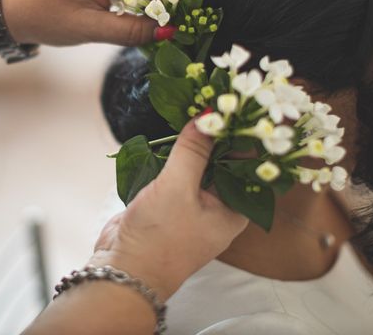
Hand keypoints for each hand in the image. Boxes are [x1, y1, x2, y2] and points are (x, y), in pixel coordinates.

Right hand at [89, 120, 247, 300]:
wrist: (124, 270)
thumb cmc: (159, 237)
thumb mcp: (178, 187)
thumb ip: (193, 150)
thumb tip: (209, 116)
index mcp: (233, 210)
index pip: (248, 166)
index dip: (243, 137)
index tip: (234, 107)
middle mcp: (218, 208)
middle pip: (224, 164)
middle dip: (217, 137)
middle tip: (211, 103)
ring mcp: (194, 206)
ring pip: (200, 168)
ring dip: (195, 146)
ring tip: (193, 113)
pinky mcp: (171, 204)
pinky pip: (180, 175)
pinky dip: (177, 158)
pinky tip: (173, 137)